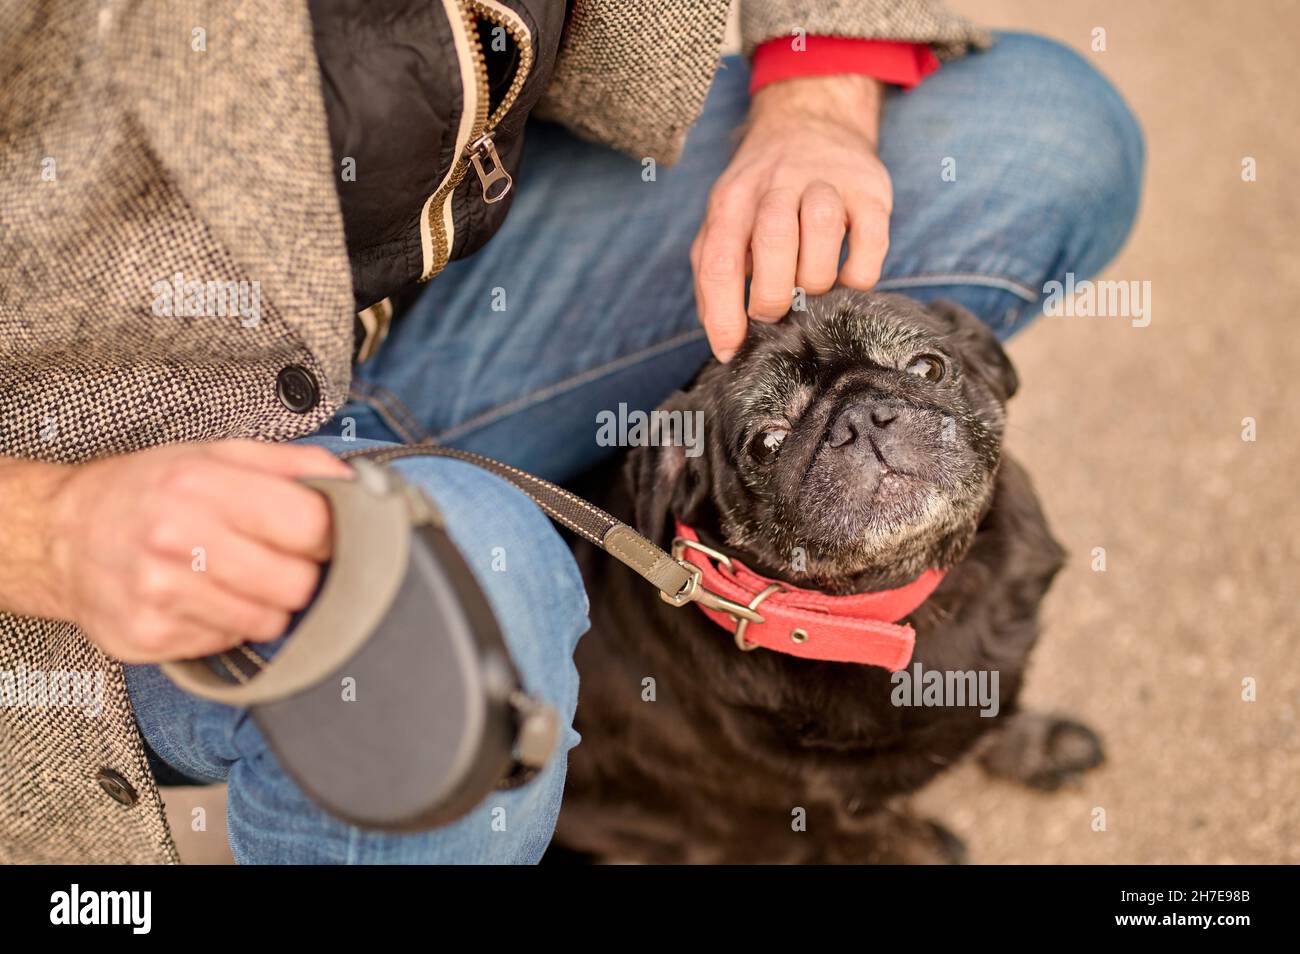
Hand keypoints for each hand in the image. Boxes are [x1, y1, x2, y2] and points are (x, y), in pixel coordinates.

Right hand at [47, 439, 352, 662]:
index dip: (330, 535)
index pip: (311, 525)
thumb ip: (292, 465)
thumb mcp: (217, 454)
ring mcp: (159, 593)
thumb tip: (356, 482)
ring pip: (268, 622)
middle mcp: (177, 538)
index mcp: (202, 485)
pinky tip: (204, 599)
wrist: (62, 534)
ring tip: (239, 580)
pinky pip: (229, 643)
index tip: (321, 537)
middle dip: (300, 574)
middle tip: (279, 561)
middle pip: (297, 583)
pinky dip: (228, 625)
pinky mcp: (148, 636)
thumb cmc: (149, 491)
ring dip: (267, 605)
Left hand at [691, 74, 891, 360]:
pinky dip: (858, 275)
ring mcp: (826, 182)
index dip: (723, 314)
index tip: (732, 350)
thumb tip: (722, 339)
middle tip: (775, 312)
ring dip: (816, 279)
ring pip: (823, 231)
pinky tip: (846, 280)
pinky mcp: (870, 190)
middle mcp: (776, 184)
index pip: (719, 260)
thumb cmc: (762, 192)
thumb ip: (714, 273)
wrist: (809, 121)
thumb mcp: (724, 219)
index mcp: (732, 199)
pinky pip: (870, 241)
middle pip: (773, 241)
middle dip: (772, 295)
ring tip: (811, 290)